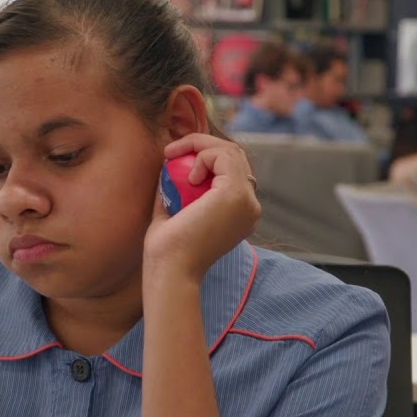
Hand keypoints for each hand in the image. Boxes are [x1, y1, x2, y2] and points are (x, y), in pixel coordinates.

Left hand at [143, 134, 260, 282]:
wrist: (171, 271)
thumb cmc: (167, 250)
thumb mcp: (172, 212)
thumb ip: (175, 190)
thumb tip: (167, 168)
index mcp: (238, 212)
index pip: (230, 170)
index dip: (204, 155)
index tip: (171, 158)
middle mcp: (249, 206)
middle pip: (234, 156)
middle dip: (201, 145)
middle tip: (169, 152)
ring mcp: (246, 200)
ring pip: (231, 151)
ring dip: (199, 145)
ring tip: (172, 157)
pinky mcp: (236, 195)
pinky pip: (224, 156)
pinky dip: (203, 155)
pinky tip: (189, 176)